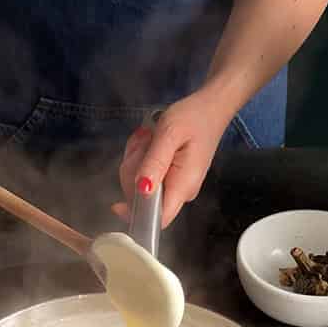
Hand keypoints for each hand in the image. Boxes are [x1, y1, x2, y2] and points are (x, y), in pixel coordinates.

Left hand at [112, 91, 233, 227]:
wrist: (211, 107)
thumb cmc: (194, 117)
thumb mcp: (169, 133)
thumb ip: (155, 162)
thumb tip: (142, 190)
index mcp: (183, 185)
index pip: (158, 219)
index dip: (135, 217)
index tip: (116, 204)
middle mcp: (181, 191)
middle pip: (142, 199)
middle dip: (133, 172)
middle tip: (143, 144)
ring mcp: (175, 184)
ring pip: (139, 185)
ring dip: (135, 160)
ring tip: (148, 138)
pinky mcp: (170, 176)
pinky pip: (145, 175)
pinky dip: (140, 158)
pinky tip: (148, 141)